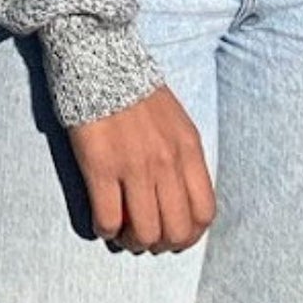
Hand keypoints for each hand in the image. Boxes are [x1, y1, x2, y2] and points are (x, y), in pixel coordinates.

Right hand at [68, 85, 214, 253]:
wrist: (98, 58)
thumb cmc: (135, 92)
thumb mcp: (175, 122)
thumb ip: (182, 159)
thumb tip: (179, 200)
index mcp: (188, 149)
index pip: (204, 213)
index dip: (190, 235)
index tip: (172, 235)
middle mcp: (166, 161)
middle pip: (176, 231)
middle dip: (161, 244)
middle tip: (145, 237)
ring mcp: (134, 165)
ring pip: (144, 232)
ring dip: (132, 241)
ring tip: (121, 232)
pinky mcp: (100, 165)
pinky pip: (108, 218)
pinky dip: (105, 229)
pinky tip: (101, 221)